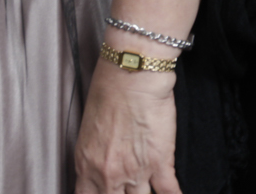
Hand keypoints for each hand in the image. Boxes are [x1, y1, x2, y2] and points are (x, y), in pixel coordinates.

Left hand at [73, 56, 179, 193]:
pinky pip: (169, 193)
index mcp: (86, 162)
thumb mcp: (89, 128)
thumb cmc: (109, 89)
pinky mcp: (159, 163)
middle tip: (125, 190)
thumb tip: (100, 168)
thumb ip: (95, 154)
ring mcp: (135, 172)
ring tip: (145, 189)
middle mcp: (108, 172)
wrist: (131, 72)